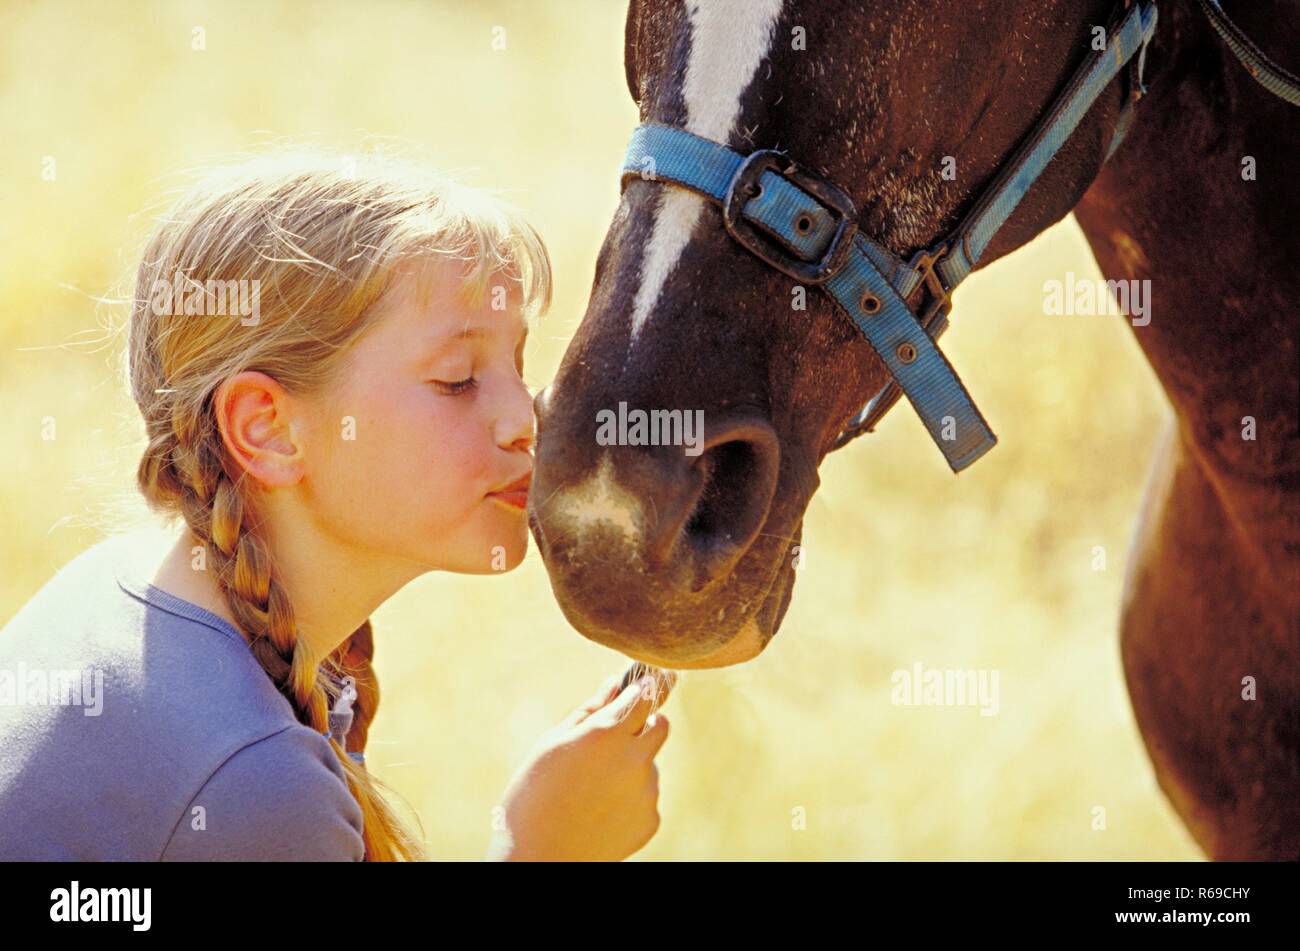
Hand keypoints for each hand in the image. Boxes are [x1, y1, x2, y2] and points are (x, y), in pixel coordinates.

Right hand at [485, 669, 674, 860]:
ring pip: (649, 764)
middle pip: (660, 725)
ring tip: (592, 789)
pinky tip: (600, 811)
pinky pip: (646, 797)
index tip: (645, 684)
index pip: (645, 696)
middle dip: (645, 724)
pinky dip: (629, 799)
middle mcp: (634, 759)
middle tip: (616, 737)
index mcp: (607, 733)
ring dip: (631, 766)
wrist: (539, 858)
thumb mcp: (553, 743)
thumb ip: (590, 710)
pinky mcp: (650, 820)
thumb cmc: (534, 794)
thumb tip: (615, 684)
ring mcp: (646, 791)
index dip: (644, 689)